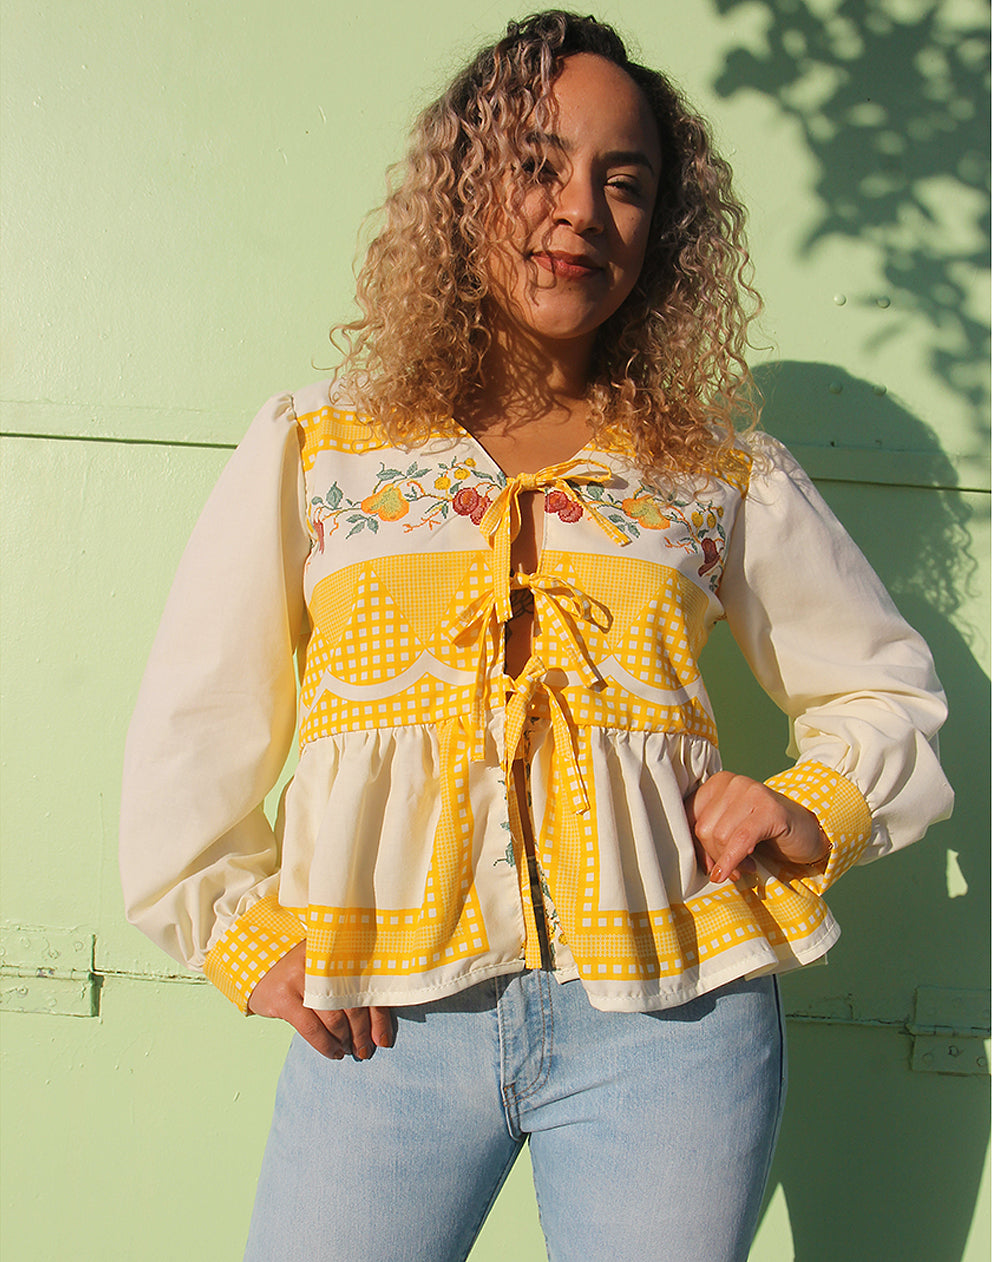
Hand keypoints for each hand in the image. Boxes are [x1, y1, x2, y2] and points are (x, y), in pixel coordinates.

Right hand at [247, 940, 393, 1060]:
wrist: (255, 961)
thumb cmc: (299, 968)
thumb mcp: (325, 964)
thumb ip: (349, 980)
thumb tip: (377, 1020)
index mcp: (339, 951)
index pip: (367, 986)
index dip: (379, 1016)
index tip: (384, 1039)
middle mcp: (323, 962)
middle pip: (354, 1003)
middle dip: (363, 1033)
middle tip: (366, 1049)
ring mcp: (302, 979)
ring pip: (335, 1019)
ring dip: (345, 1040)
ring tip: (349, 1050)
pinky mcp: (285, 997)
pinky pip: (312, 1029)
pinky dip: (326, 1045)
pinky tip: (334, 1052)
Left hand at [685, 771, 829, 883]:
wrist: (807, 831)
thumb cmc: (765, 832)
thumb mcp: (731, 829)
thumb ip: (710, 836)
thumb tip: (698, 862)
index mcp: (717, 782)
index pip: (688, 816)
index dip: (695, 846)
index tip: (708, 864)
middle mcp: (733, 782)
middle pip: (703, 828)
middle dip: (715, 855)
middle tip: (732, 870)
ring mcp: (752, 791)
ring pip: (719, 835)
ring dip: (730, 861)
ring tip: (745, 868)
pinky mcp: (769, 809)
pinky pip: (740, 840)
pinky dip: (733, 861)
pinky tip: (738, 872)